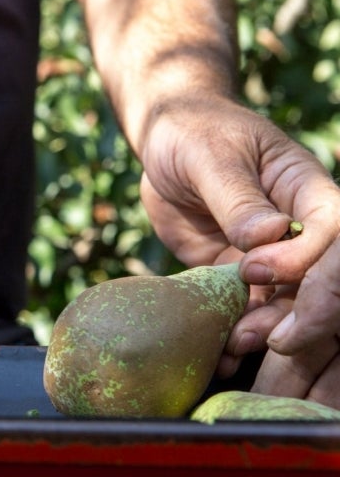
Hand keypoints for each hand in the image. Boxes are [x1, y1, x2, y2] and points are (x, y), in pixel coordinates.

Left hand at [138, 94, 339, 391]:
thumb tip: (269, 235)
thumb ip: (237, 196)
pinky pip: (246, 309)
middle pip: (322, 278)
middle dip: (307, 314)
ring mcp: (269, 256)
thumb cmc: (194, 135)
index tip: (258, 270)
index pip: (334, 231)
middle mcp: (298, 229)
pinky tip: (221, 354)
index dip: (308, 260)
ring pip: (287, 303)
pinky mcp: (237, 275)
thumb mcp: (211, 156)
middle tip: (270, 339)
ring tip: (234, 347)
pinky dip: (236, 332)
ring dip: (269, 330)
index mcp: (305, 190)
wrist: (165, 147)